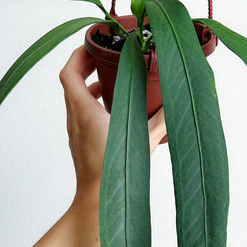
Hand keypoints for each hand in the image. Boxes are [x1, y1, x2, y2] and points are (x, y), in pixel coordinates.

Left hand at [59, 46, 166, 195]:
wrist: (95, 202)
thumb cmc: (113, 173)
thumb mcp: (143, 140)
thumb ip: (161, 120)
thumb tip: (177, 104)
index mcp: (84, 111)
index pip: (69, 72)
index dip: (77, 54)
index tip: (92, 44)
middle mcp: (75, 119)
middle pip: (70, 82)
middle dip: (85, 65)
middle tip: (103, 56)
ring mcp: (75, 132)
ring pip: (75, 99)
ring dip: (89, 85)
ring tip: (110, 80)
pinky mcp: (80, 143)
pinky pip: (81, 114)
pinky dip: (92, 103)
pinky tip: (113, 109)